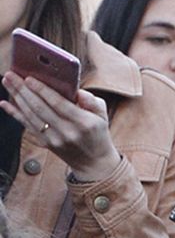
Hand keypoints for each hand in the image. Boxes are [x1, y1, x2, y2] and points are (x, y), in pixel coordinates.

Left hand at [1, 67, 117, 183]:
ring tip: (7, 82)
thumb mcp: (102, 115)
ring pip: (30, 115)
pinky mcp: (46, 143)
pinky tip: (5, 104)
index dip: (42, 90)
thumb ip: (91, 100)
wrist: (94, 163)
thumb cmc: (97, 134)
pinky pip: (27, 126)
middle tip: (11, 75)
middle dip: (23, 89)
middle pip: (39, 107)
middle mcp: (66, 131)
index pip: (58, 103)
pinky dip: (15, 114)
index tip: (29, 77)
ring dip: (16, 97)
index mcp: (82, 122)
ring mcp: (54, 139)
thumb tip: (75, 90)